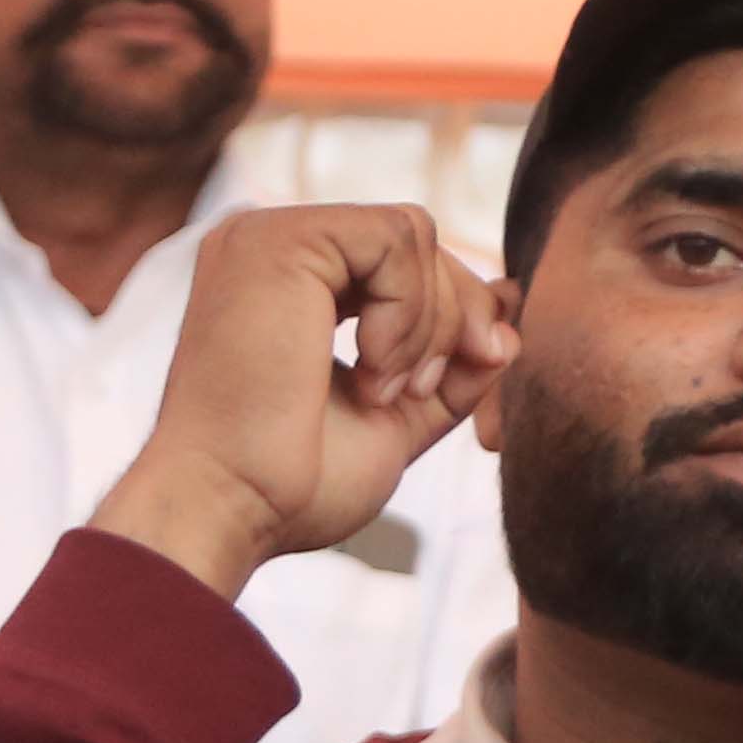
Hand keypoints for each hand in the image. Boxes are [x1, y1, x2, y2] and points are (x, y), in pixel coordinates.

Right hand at [84, 202, 514, 594]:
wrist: (232, 508)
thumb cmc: (293, 483)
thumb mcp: (394, 419)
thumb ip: (448, 373)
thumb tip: (510, 330)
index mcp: (287, 282)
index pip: (402, 260)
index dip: (456, 312)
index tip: (473, 370)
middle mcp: (269, 247)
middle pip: (416, 239)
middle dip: (456, 316)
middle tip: (425, 391)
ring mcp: (266, 236)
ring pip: (413, 234)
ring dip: (429, 323)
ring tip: (386, 392)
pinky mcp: (278, 240)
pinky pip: (397, 238)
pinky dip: (410, 311)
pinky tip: (373, 370)